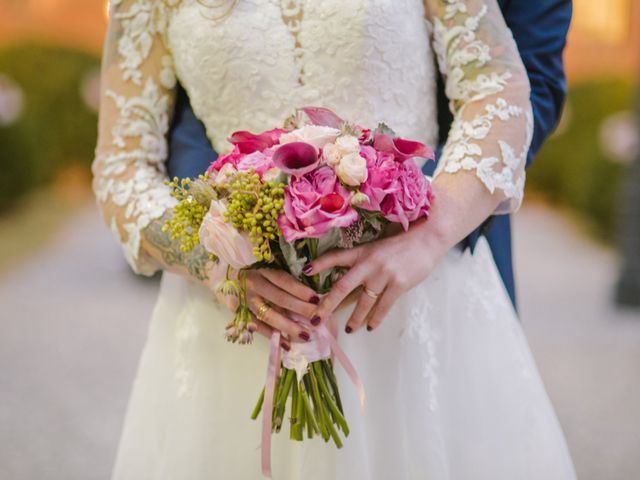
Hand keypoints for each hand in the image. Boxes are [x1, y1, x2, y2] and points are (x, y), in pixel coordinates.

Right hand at [245, 269, 319, 343]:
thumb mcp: (264, 266)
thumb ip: (282, 278)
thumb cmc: (251, 270)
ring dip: (288, 327)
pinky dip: (272, 336)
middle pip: (280, 299)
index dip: (300, 290)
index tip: (316, 299)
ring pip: (269, 315)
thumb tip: (308, 293)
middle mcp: (253, 285)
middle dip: (300, 310)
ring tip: (305, 336)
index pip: (284, 280)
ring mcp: (246, 301)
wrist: (226, 276)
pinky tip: (287, 345)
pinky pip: (258, 327)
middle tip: (317, 319)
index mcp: (261, 269)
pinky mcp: (241, 314)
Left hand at [305, 220, 449, 332]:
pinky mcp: (399, 284)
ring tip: (348, 329)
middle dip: (327, 305)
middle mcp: (369, 263)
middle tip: (316, 320)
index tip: (305, 271)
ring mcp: (384, 274)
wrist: (427, 239)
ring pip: (363, 302)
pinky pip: (383, 306)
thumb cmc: (402, 245)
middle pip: (342, 286)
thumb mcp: (377, 248)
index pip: (336, 256)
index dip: (320, 263)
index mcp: (362, 251)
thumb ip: (363, 263)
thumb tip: (347, 282)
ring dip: (354, 319)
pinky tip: (370, 327)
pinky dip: (375, 319)